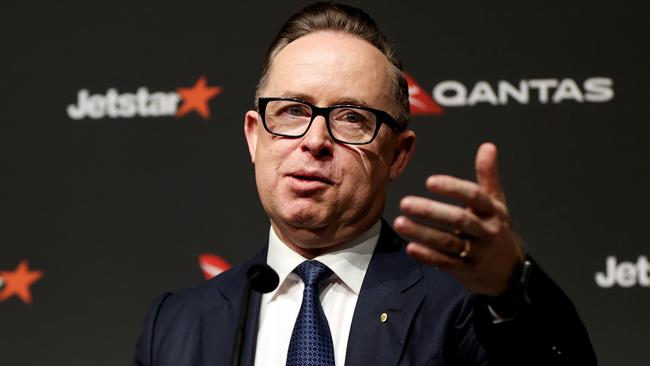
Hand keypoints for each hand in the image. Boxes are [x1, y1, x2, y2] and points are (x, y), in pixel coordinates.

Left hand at [394, 142, 523, 295]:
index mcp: (492, 211)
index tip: (429, 181)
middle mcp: (485, 231)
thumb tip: (488, 146)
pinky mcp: (465, 270)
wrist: (508, 272)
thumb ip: (487, 176)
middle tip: (405, 202)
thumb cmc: (495, 229)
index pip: (474, 196)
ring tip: (400, 223)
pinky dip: (427, 256)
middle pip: (458, 220)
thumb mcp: (496, 203)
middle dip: (431, 211)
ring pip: (447, 242)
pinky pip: (444, 263)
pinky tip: (410, 248)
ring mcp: (476, 253)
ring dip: (422, 233)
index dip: (453, 188)